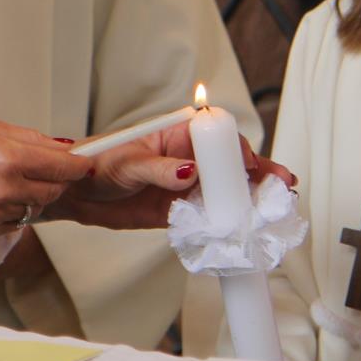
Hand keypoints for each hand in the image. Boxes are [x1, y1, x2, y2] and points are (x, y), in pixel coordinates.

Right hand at [0, 119, 92, 240]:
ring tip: (3, 181)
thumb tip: (57, 147)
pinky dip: (10, 211)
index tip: (83, 164)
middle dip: (54, 180)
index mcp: (8, 156)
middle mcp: (5, 188)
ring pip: (34, 209)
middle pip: (54, 191)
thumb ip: (27, 138)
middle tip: (39, 169)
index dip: (78, 166)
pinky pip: (13, 223)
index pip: (64, 167)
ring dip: (30, 196)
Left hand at [47, 123, 295, 230]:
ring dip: (249, 198)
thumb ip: (160, 169)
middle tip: (283, 185)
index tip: (250, 164)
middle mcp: (188, 158)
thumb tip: (189, 172)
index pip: (216, 136)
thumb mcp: (128, 163)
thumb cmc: (99, 164)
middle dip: (258, 172)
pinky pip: (209, 214)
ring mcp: (187, 185)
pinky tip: (245, 227)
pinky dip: (227, 220)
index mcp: (177, 134)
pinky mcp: (180, 209)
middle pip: (230, 163)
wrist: (78, 194)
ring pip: (226, 189)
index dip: (237, 148)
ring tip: (273, 209)